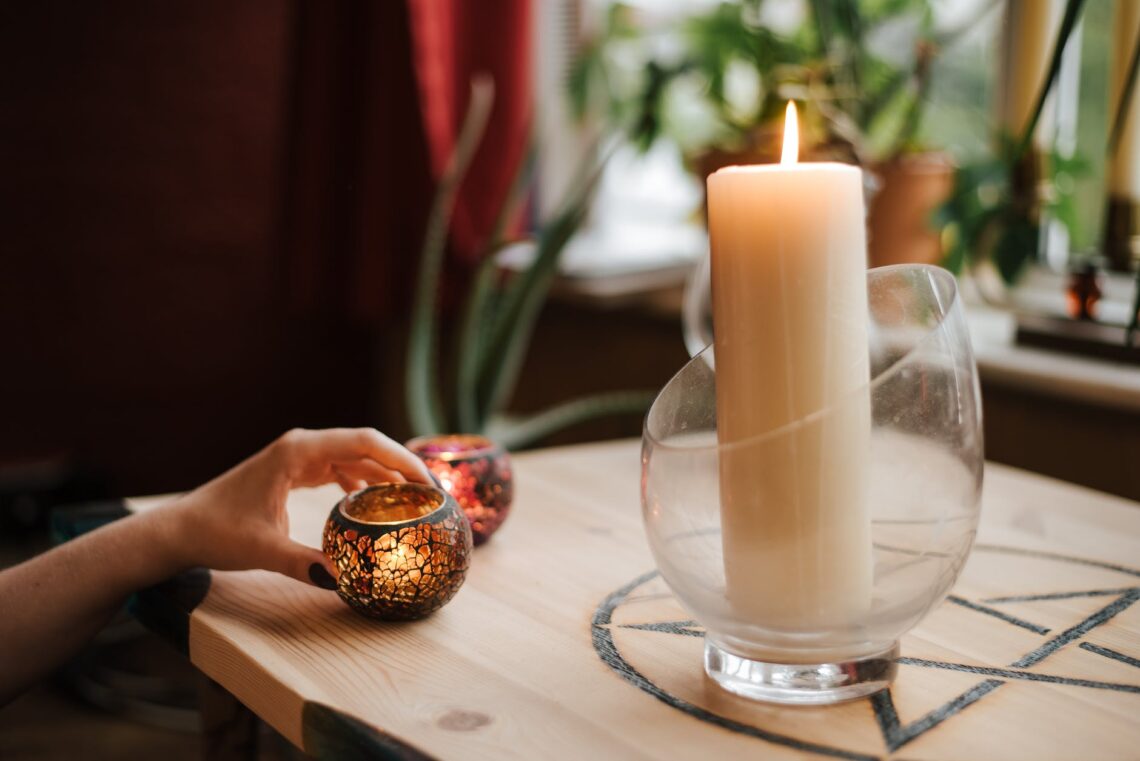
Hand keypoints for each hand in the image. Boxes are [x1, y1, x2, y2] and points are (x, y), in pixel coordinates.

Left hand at [165, 428, 431, 588]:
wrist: (180, 529)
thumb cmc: (215, 533)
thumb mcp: (261, 551)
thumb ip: (303, 563)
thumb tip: (342, 582)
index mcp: (298, 451)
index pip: (364, 442)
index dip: (401, 458)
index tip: (427, 482)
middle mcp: (301, 446)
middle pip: (366, 445)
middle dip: (401, 466)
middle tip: (432, 494)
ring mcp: (298, 456)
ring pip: (355, 456)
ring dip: (384, 474)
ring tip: (412, 498)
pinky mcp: (295, 470)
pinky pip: (340, 468)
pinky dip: (363, 481)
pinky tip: (374, 502)